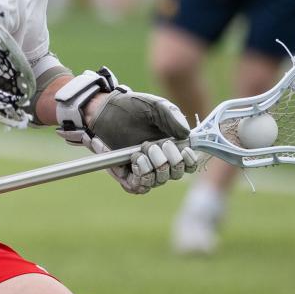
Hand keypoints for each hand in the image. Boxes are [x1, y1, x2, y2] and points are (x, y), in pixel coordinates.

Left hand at [56, 68, 198, 192]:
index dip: (189, 161)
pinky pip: (137, 187)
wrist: (105, 110)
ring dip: (151, 168)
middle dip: (166, 161)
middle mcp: (160, 160)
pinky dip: (139, 178)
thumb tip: (187, 135)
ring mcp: (143, 167)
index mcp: (172, 146)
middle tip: (151, 144)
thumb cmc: (133, 107)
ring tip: (139, 152)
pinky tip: (135, 161)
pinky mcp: (126, 173)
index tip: (183, 151)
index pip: (188, 164)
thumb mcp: (156, 106)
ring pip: (157, 181)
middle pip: (174, 174)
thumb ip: (173, 116)